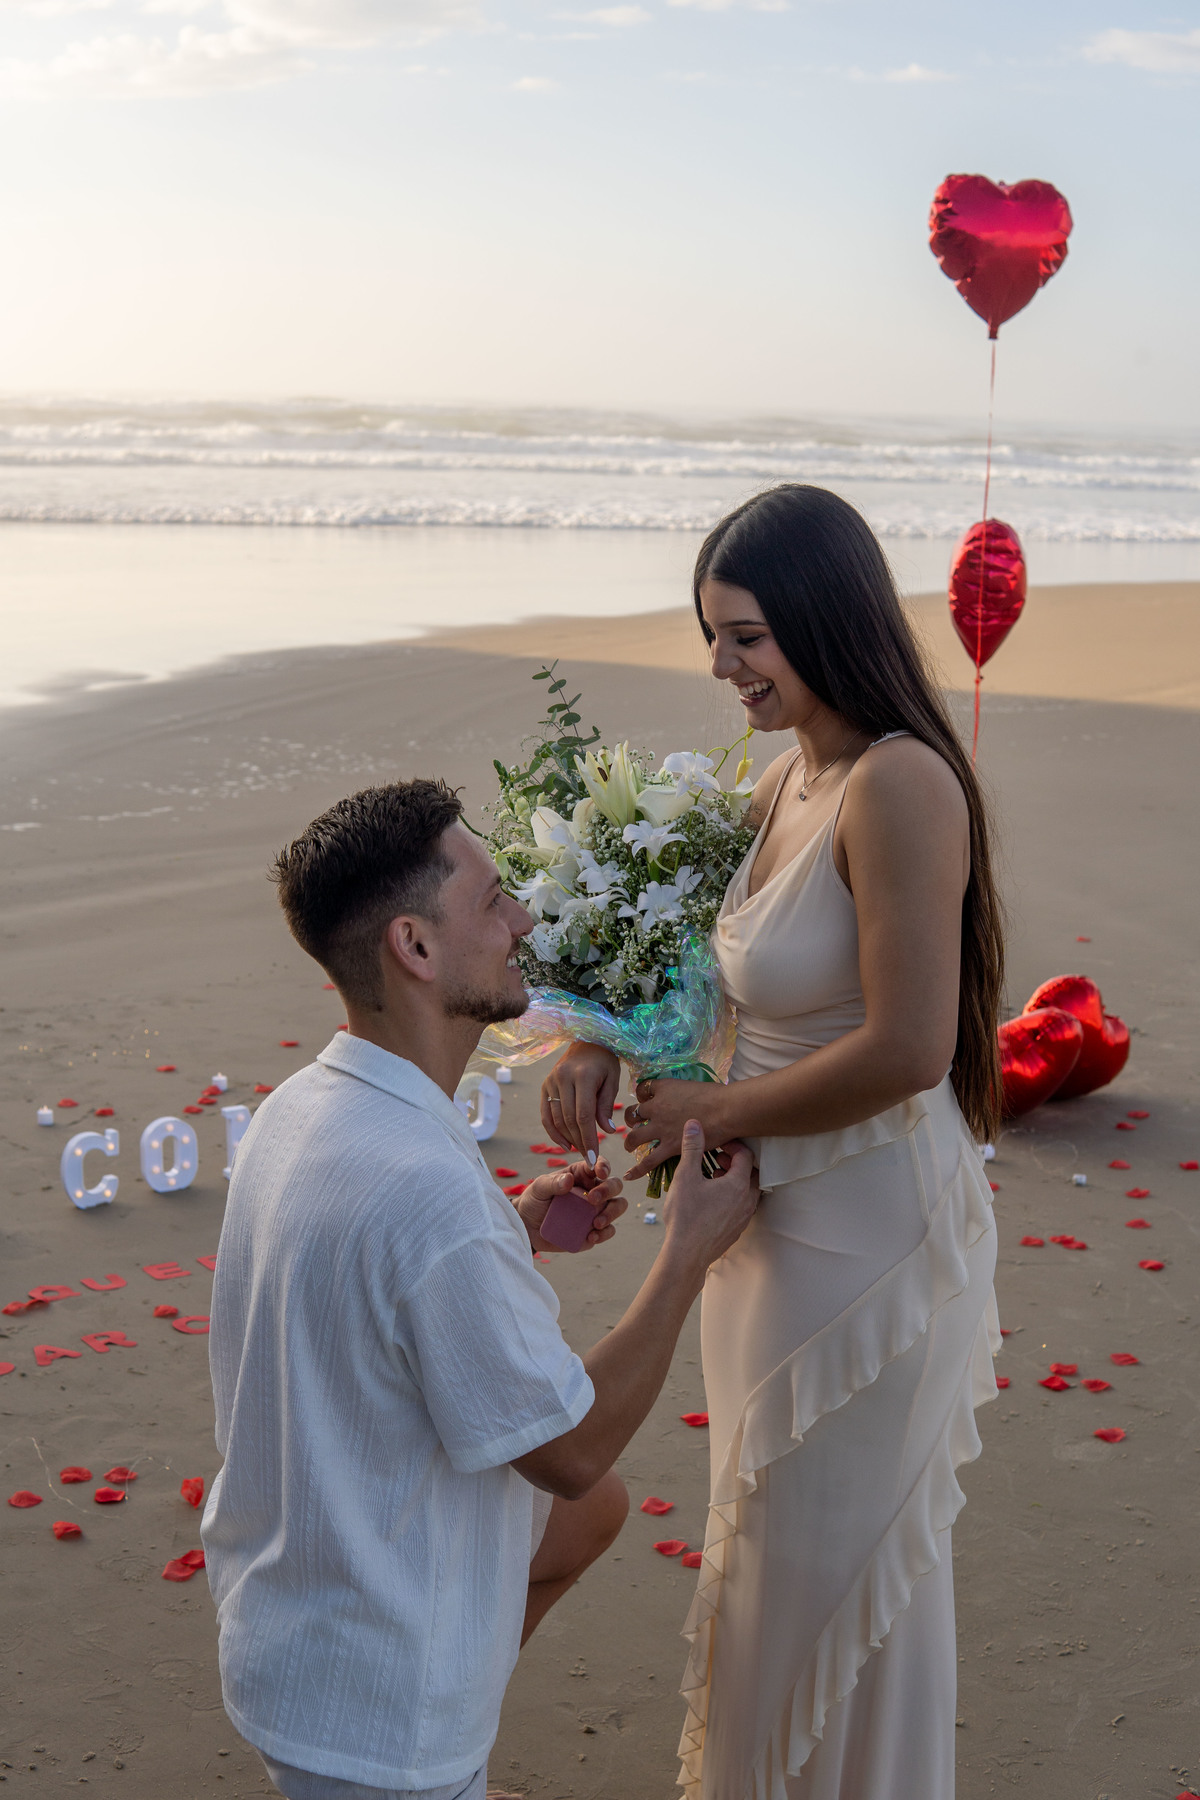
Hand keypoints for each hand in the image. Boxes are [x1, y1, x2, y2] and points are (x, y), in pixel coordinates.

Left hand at [514, 1155, 626, 1254]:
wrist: (527, 1227)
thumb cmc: (534, 1201)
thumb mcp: (539, 1188)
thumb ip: (553, 1183)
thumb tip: (569, 1180)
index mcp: (582, 1175)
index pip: (599, 1165)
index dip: (604, 1166)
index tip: (600, 1172)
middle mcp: (594, 1190)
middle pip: (615, 1185)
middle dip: (608, 1190)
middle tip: (592, 1199)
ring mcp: (596, 1211)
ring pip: (618, 1206)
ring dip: (612, 1213)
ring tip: (596, 1223)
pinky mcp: (594, 1230)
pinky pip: (608, 1231)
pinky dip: (604, 1233)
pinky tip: (591, 1236)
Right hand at [541, 1041, 621, 1164]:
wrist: (587, 1039)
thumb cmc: (605, 1061)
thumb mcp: (612, 1080)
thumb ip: (606, 1106)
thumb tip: (607, 1131)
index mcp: (583, 1076)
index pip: (584, 1116)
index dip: (589, 1139)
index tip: (594, 1158)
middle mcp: (563, 1078)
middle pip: (569, 1120)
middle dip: (579, 1143)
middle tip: (589, 1159)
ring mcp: (551, 1081)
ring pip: (556, 1119)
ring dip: (567, 1139)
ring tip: (580, 1151)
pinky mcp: (545, 1085)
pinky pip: (545, 1114)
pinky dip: (553, 1131)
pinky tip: (564, 1144)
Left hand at [623, 1077, 732, 1178]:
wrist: (726, 1109)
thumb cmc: (716, 1095)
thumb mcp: (693, 1085)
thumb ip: (682, 1093)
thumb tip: (684, 1100)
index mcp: (664, 1089)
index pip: (643, 1088)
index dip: (643, 1095)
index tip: (647, 1100)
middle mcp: (657, 1108)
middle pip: (634, 1113)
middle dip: (632, 1119)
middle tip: (635, 1124)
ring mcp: (661, 1128)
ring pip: (635, 1136)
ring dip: (630, 1142)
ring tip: (630, 1146)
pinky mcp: (669, 1147)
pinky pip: (648, 1161)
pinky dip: (637, 1169)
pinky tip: (629, 1175)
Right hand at [661, 1121, 757, 1271]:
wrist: (687, 1254)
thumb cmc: (686, 1215)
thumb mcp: (686, 1176)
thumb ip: (693, 1148)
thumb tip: (695, 1124)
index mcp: (739, 1185)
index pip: (746, 1155)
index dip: (733, 1146)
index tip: (718, 1144)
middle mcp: (747, 1200)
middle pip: (751, 1173)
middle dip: (735, 1162)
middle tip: (716, 1160)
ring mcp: (744, 1217)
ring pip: (748, 1191)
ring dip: (734, 1180)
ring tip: (712, 1178)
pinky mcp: (737, 1229)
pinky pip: (742, 1206)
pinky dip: (732, 1196)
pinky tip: (711, 1199)